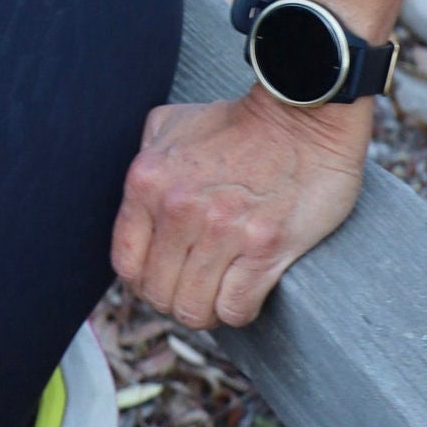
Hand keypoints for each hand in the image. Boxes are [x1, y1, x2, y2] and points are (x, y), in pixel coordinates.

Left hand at [110, 89, 369, 328]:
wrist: (301, 115)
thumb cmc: (239, 123)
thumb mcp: (170, 125)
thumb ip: (144, 160)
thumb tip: (137, 206)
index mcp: (148, 181)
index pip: (126, 263)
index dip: (142, 280)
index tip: (162, 277)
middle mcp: (179, 208)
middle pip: (158, 293)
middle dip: (174, 300)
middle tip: (193, 288)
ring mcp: (222, 230)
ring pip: (194, 310)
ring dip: (206, 311)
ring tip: (218, 293)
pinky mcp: (264, 247)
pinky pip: (235, 309)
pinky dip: (238, 310)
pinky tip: (244, 290)